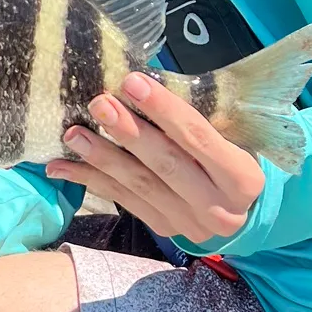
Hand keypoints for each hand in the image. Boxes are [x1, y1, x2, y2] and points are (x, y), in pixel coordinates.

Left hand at [45, 73, 263, 245]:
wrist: (248, 215)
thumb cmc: (238, 159)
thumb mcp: (238, 140)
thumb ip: (204, 121)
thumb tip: (146, 83)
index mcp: (243, 178)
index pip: (199, 138)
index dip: (164, 110)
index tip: (132, 83)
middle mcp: (218, 208)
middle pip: (166, 165)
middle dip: (128, 133)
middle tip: (99, 104)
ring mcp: (189, 223)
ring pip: (140, 186)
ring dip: (102, 158)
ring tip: (74, 134)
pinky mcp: (164, 229)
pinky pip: (124, 201)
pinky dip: (92, 182)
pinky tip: (63, 168)